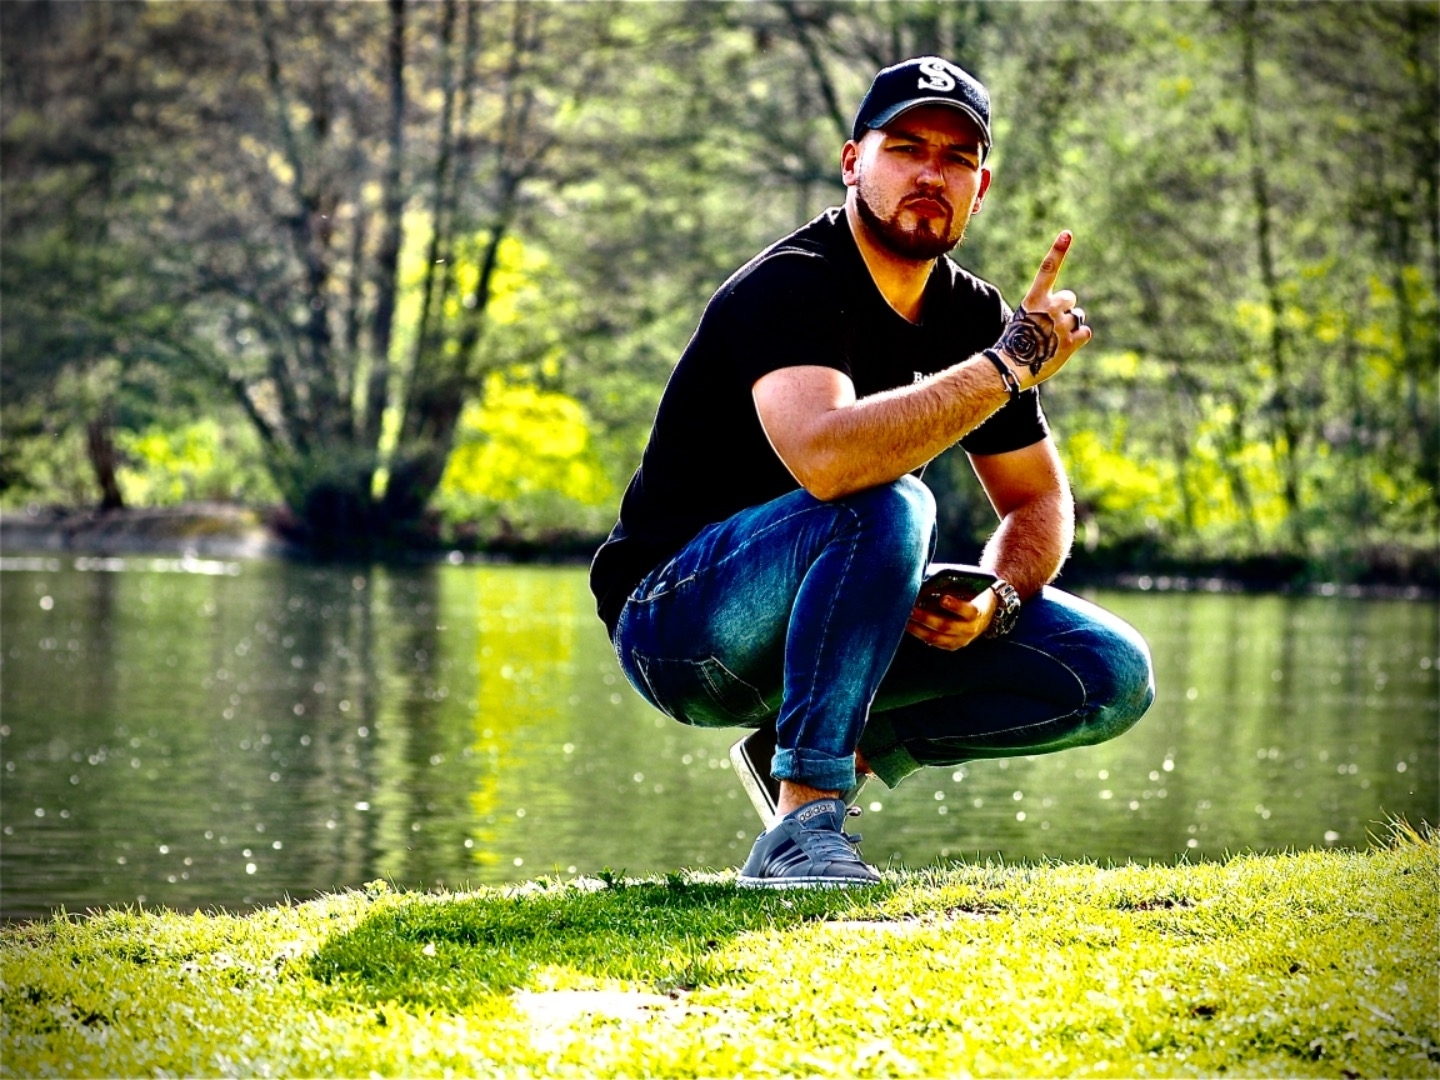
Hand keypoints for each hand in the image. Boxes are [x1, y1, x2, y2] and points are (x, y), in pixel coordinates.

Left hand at [906, 587, 995, 650]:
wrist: (985, 615)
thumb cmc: (973, 595)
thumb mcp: (970, 589)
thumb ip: (954, 587)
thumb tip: (928, 581)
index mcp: (977, 613)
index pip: (968, 611)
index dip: (955, 605)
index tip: (943, 598)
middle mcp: (970, 629)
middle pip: (946, 626)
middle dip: (927, 617)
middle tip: (911, 609)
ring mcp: (961, 640)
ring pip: (936, 637)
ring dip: (918, 629)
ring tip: (904, 619)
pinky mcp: (952, 646)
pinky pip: (934, 642)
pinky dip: (920, 634)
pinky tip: (909, 626)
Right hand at [994, 231, 1092, 388]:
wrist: (1011, 368)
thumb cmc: (1014, 345)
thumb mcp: (1024, 320)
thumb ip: (1044, 310)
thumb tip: (1068, 313)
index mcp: (1034, 300)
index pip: (1048, 269)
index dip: (1058, 250)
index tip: (1067, 234)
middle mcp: (1050, 308)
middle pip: (1070, 298)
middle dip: (1065, 308)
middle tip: (1051, 325)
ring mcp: (1061, 325)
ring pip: (1077, 317)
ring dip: (1070, 327)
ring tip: (1053, 340)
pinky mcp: (1071, 342)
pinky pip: (1085, 332)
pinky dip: (1078, 339)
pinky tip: (1063, 347)